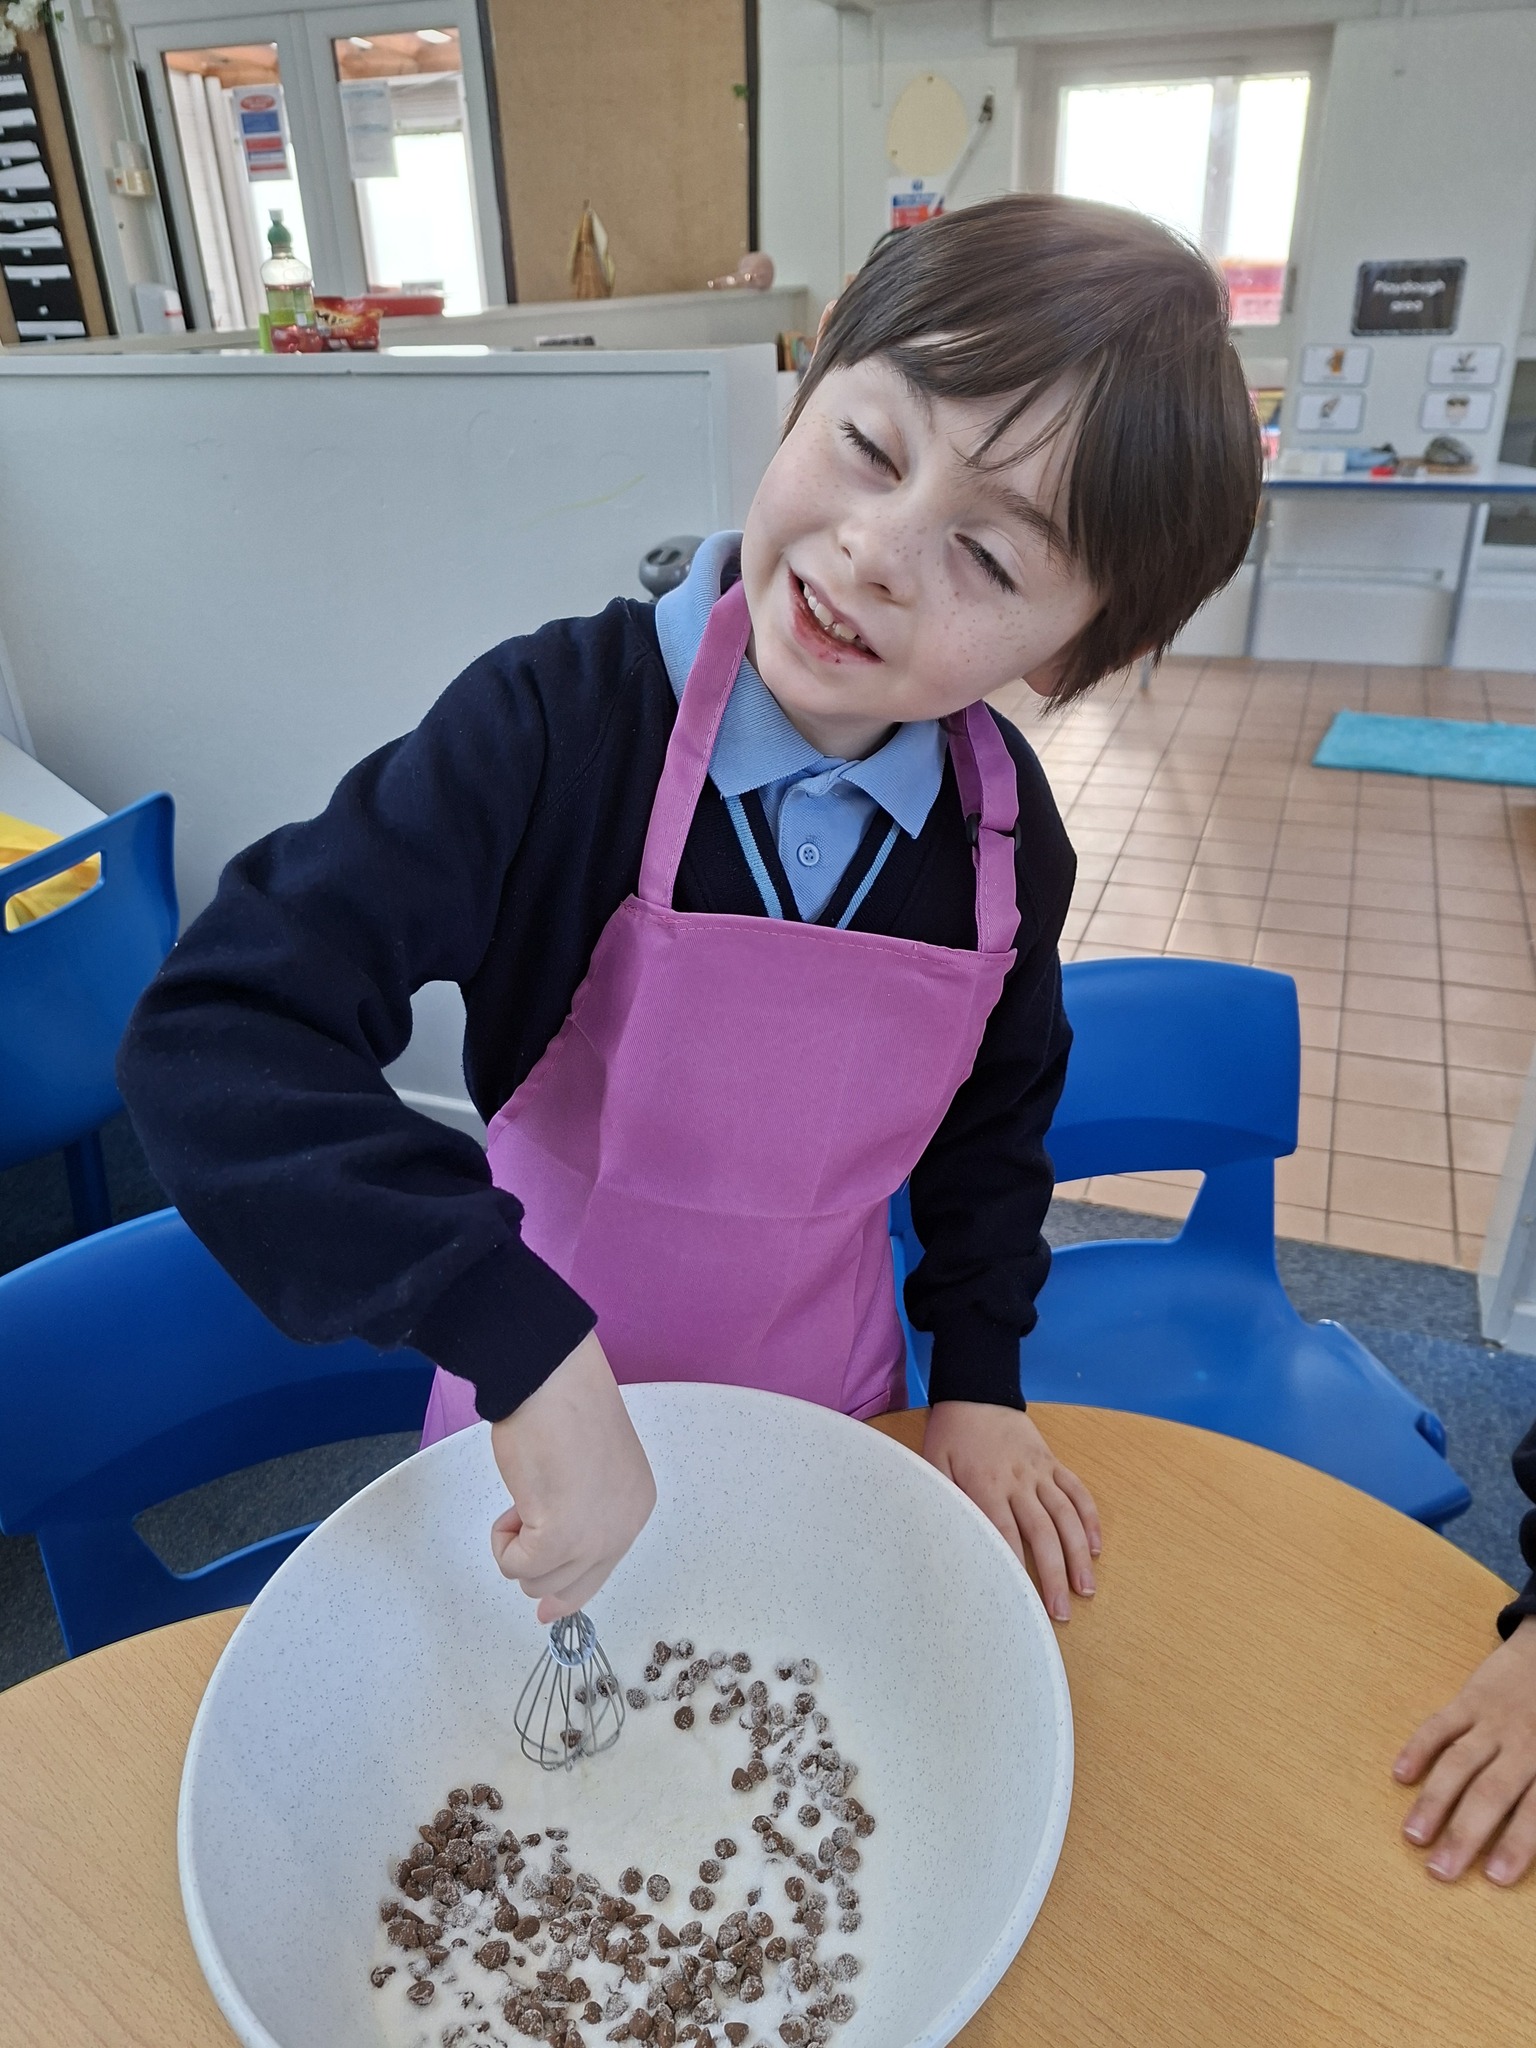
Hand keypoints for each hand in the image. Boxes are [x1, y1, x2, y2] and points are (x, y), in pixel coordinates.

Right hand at [488, 1330, 656, 1622]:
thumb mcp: (587, 1471)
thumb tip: (550, 1569)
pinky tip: (514, 1501)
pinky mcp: (560, 1538)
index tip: (543, 1596)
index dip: (565, 1582)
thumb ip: (580, 1512)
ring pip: (538, 1583)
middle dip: (537, 1565)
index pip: (600, 1569)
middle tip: (520, 1523)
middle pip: (571, 1589)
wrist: (551, 1380)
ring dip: (517, 1547)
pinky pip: (514, 1567)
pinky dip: (502, 1542)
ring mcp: (595, 1538)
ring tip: (524, 1495)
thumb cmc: (565, 1405)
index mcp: (634, 1507)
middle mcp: (623, 1529)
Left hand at [923, 1402, 1100, 1621]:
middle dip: (1054, 1573)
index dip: (1016, 1566)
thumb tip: (949, 1540)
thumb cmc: (950, 1434)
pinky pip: (1078, 1491)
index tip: (1022, 1600)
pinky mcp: (1054, 1463)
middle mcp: (1019, 1480)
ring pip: (1067, 1516)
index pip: (1005, 1533)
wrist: (976, 1391)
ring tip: (1086, 1588)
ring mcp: (1041, 1471)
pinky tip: (1096, 1547)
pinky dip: (1091, 1519)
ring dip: (1080, 1553)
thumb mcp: (934, 1463)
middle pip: (1042, 1532)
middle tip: (1061, 1612)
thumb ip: (944, 1499)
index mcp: (986, 1484)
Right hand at [1394, 1615, 1535, 1883]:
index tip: (1494, 1878)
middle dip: (1464, 1834)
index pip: (1534, 1811)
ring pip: (1459, 1764)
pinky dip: (1418, 1748)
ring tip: (1412, 1835)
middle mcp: (1521, 1745)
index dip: (1516, 1844)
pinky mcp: (1468, 1699)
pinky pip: (1439, 1725)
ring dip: (1434, 1800)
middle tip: (1439, 1870)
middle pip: (1489, 1794)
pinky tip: (1399, 1775)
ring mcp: (1491, 1721)